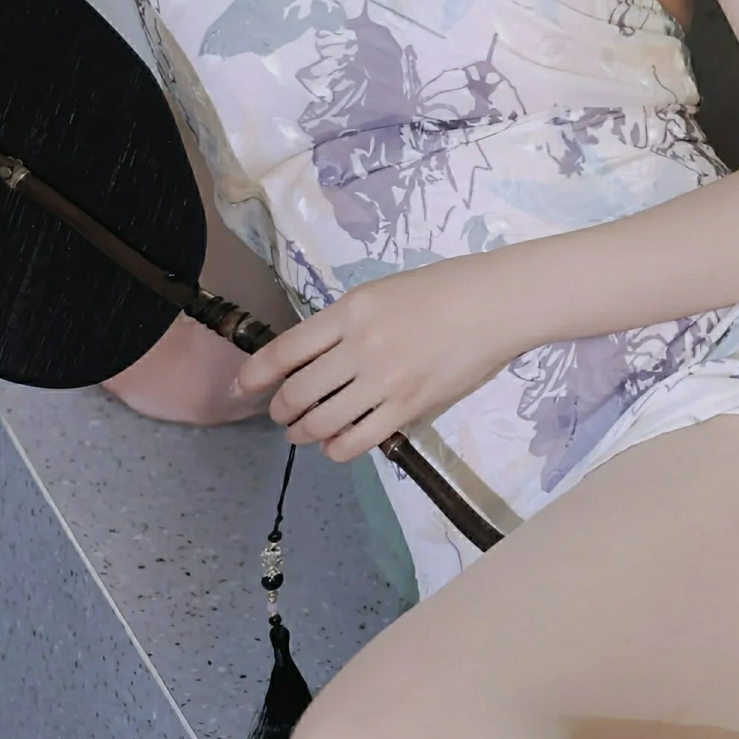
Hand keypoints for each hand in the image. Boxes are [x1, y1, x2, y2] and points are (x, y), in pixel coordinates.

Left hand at [228, 258, 523, 461]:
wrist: (494, 305)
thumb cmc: (441, 290)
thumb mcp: (380, 293)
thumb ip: (344, 324)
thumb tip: (312, 357)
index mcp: (349, 312)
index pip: (286, 350)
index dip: (256, 374)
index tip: (244, 387)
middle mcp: (360, 347)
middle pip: (299, 392)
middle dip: (281, 410)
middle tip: (282, 414)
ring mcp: (385, 380)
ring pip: (323, 421)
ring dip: (304, 433)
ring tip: (303, 433)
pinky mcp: (409, 407)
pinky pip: (359, 439)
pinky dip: (337, 449)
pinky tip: (335, 445)